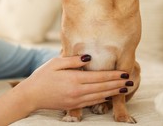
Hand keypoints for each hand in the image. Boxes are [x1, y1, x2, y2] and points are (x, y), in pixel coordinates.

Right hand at [16, 55, 132, 110]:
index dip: (113, 75)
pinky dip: (103, 98)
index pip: (99, 77)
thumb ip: (73, 60)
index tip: (125, 72)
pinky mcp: (74, 106)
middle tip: (131, 81)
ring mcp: (76, 100)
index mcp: (74, 79)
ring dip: (113, 92)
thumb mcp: (55, 63)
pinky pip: (92, 102)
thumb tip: (88, 57)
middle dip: (118, 84)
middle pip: (103, 87)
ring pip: (100, 96)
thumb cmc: (42, 76)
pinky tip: (108, 95)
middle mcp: (78, 91)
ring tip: (124, 89)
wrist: (32, 95)